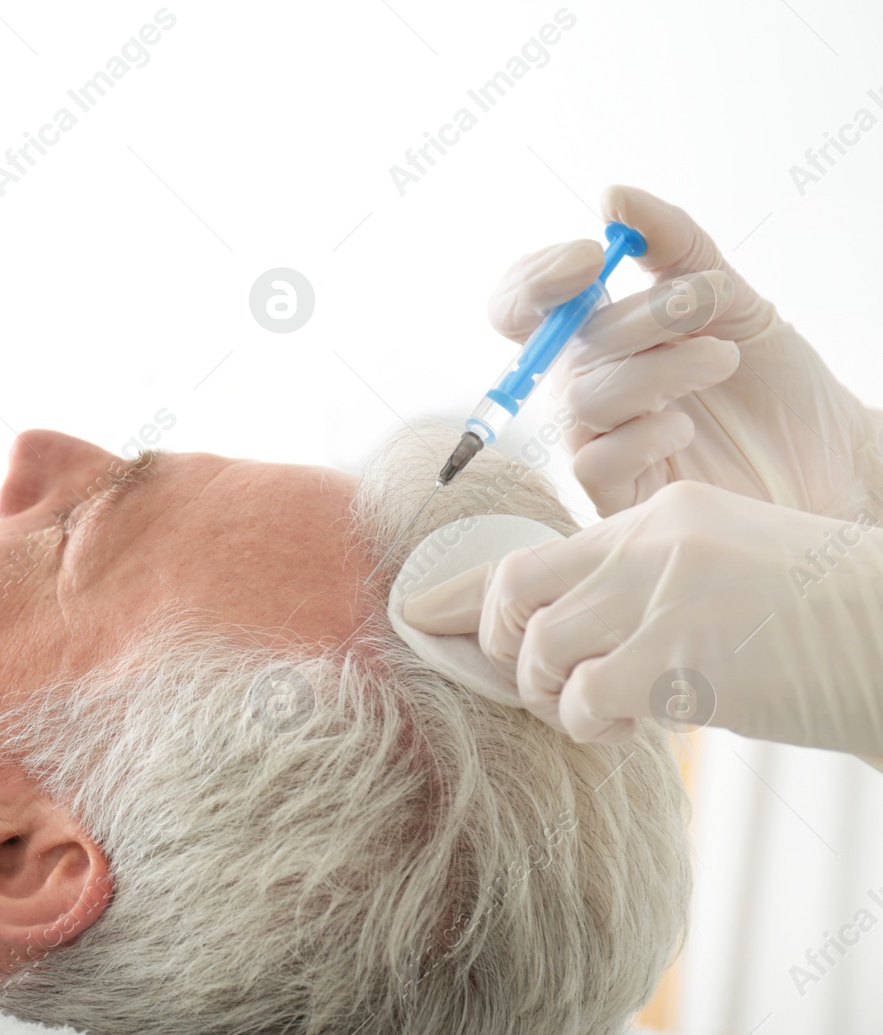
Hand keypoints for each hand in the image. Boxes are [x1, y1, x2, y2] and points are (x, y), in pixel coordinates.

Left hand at [402, 480, 882, 756]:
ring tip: (607, 712)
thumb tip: (558, 640)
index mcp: (660, 513)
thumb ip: (641, 588)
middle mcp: (651, 542)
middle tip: (544, 686)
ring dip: (555, 698)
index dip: (466, 595)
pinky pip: (585, 699)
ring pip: (542, 651)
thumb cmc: (819, 623)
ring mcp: (664, 595)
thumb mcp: (721, 575)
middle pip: (515, 593)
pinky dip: (595, 725)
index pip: (535, 551)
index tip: (418, 616)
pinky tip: (638, 725)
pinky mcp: (681, 656)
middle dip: (504, 650)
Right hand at [489, 186, 882, 518]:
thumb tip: (613, 196)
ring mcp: (595, 442)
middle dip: (642, 316)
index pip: (521, 306)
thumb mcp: (731, 295)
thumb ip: (672, 245)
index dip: (537, 279)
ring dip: (662, 368)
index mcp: (594, 338)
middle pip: (566, 346)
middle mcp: (583, 387)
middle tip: (708, 302)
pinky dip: (646, 434)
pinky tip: (686, 427)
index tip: (596, 256)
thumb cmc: (770, 381)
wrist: (828, 456)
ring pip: (586, 398)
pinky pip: (596, 461)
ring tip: (722, 358)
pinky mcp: (616, 496)